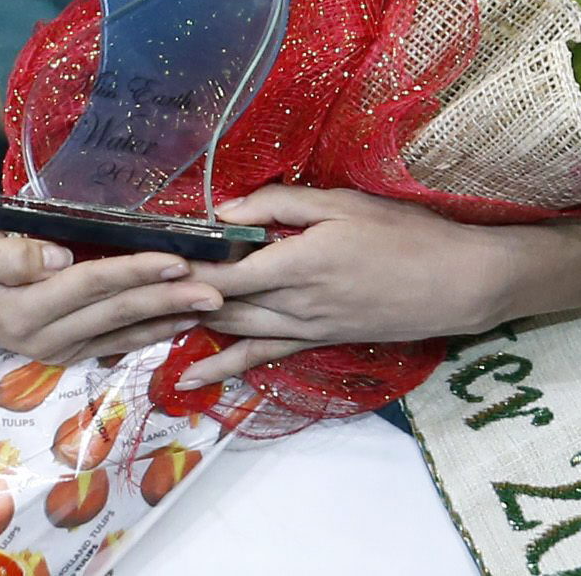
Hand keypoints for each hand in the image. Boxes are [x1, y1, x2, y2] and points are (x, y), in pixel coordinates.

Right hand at [0, 222, 227, 364]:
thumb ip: (9, 257)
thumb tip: (57, 261)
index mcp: (20, 310)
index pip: (92, 284)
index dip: (136, 271)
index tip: (178, 260)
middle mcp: (41, 337)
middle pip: (117, 311)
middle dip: (169, 298)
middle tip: (217, 288)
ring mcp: (54, 348)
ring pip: (122, 331)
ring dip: (169, 317)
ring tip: (213, 305)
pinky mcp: (64, 351)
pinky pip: (114, 343)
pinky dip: (150, 333)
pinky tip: (181, 323)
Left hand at [172, 187, 545, 387]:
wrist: (456, 283)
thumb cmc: (408, 235)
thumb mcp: (348, 204)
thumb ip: (285, 205)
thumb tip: (227, 211)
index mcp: (297, 262)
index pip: (220, 270)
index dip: (177, 268)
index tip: (139, 259)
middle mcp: (291, 303)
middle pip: (216, 303)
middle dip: (168, 300)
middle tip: (124, 294)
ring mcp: (303, 327)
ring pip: (231, 329)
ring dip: (185, 329)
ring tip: (139, 328)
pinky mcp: (316, 341)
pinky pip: (261, 356)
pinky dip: (224, 367)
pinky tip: (190, 376)